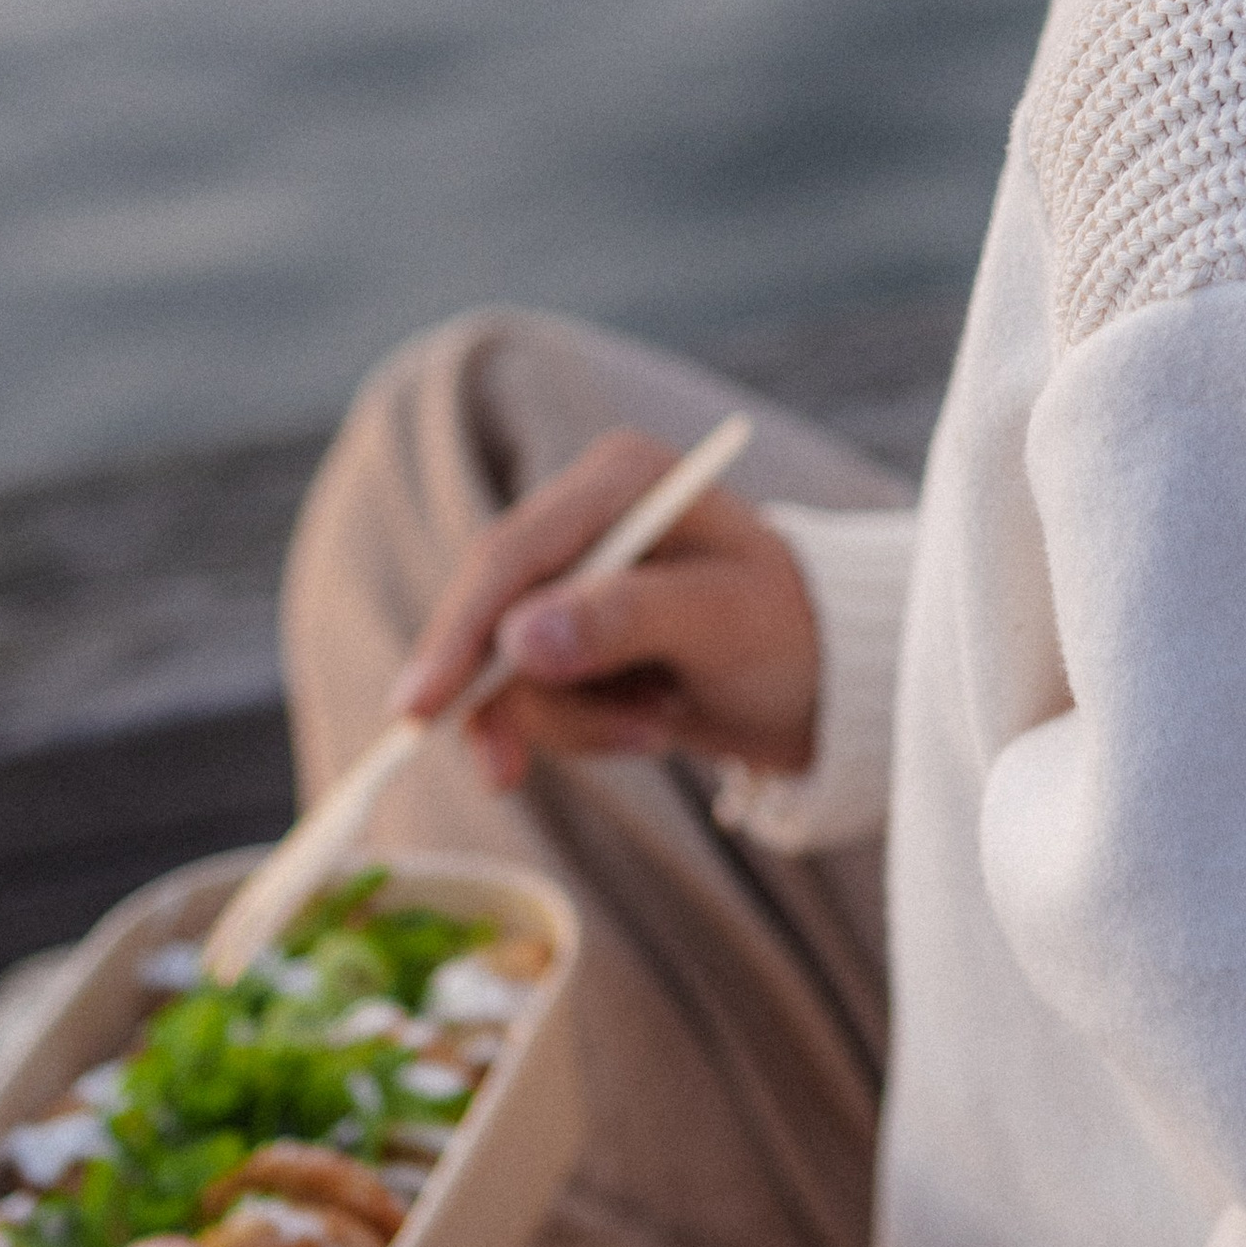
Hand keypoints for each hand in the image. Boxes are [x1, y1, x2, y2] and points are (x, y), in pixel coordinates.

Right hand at [390, 427, 819, 790]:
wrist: (824, 683)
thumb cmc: (790, 633)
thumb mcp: (723, 622)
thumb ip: (625, 619)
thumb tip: (516, 640)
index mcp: (618, 479)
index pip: (511, 555)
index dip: (459, 632)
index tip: (420, 708)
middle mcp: (581, 516)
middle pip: (491, 613)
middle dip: (521, 697)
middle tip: (528, 767)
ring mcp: (569, 580)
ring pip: (508, 669)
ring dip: (578, 721)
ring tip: (663, 724)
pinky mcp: (566, 635)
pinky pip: (533, 696)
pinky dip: (583, 729)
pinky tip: (651, 725)